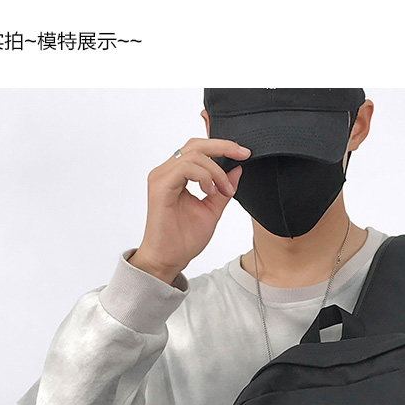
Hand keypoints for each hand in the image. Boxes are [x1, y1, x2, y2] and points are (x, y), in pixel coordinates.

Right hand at [128, 138, 250, 282]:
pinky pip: (185, 168)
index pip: (198, 149)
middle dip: (222, 146)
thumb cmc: (184, 239)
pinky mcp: (160, 187)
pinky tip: (210, 192)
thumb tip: (237, 169)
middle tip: (242, 155)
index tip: (244, 154)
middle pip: (195, 144)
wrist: (168, 260)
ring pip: (193, 155)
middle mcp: (166, 172)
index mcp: (176, 175)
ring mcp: (161, 178)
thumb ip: (224, 189)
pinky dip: (204, 176)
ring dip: (215, 171)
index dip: (222, 146)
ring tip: (223, 191)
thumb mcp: (212, 210)